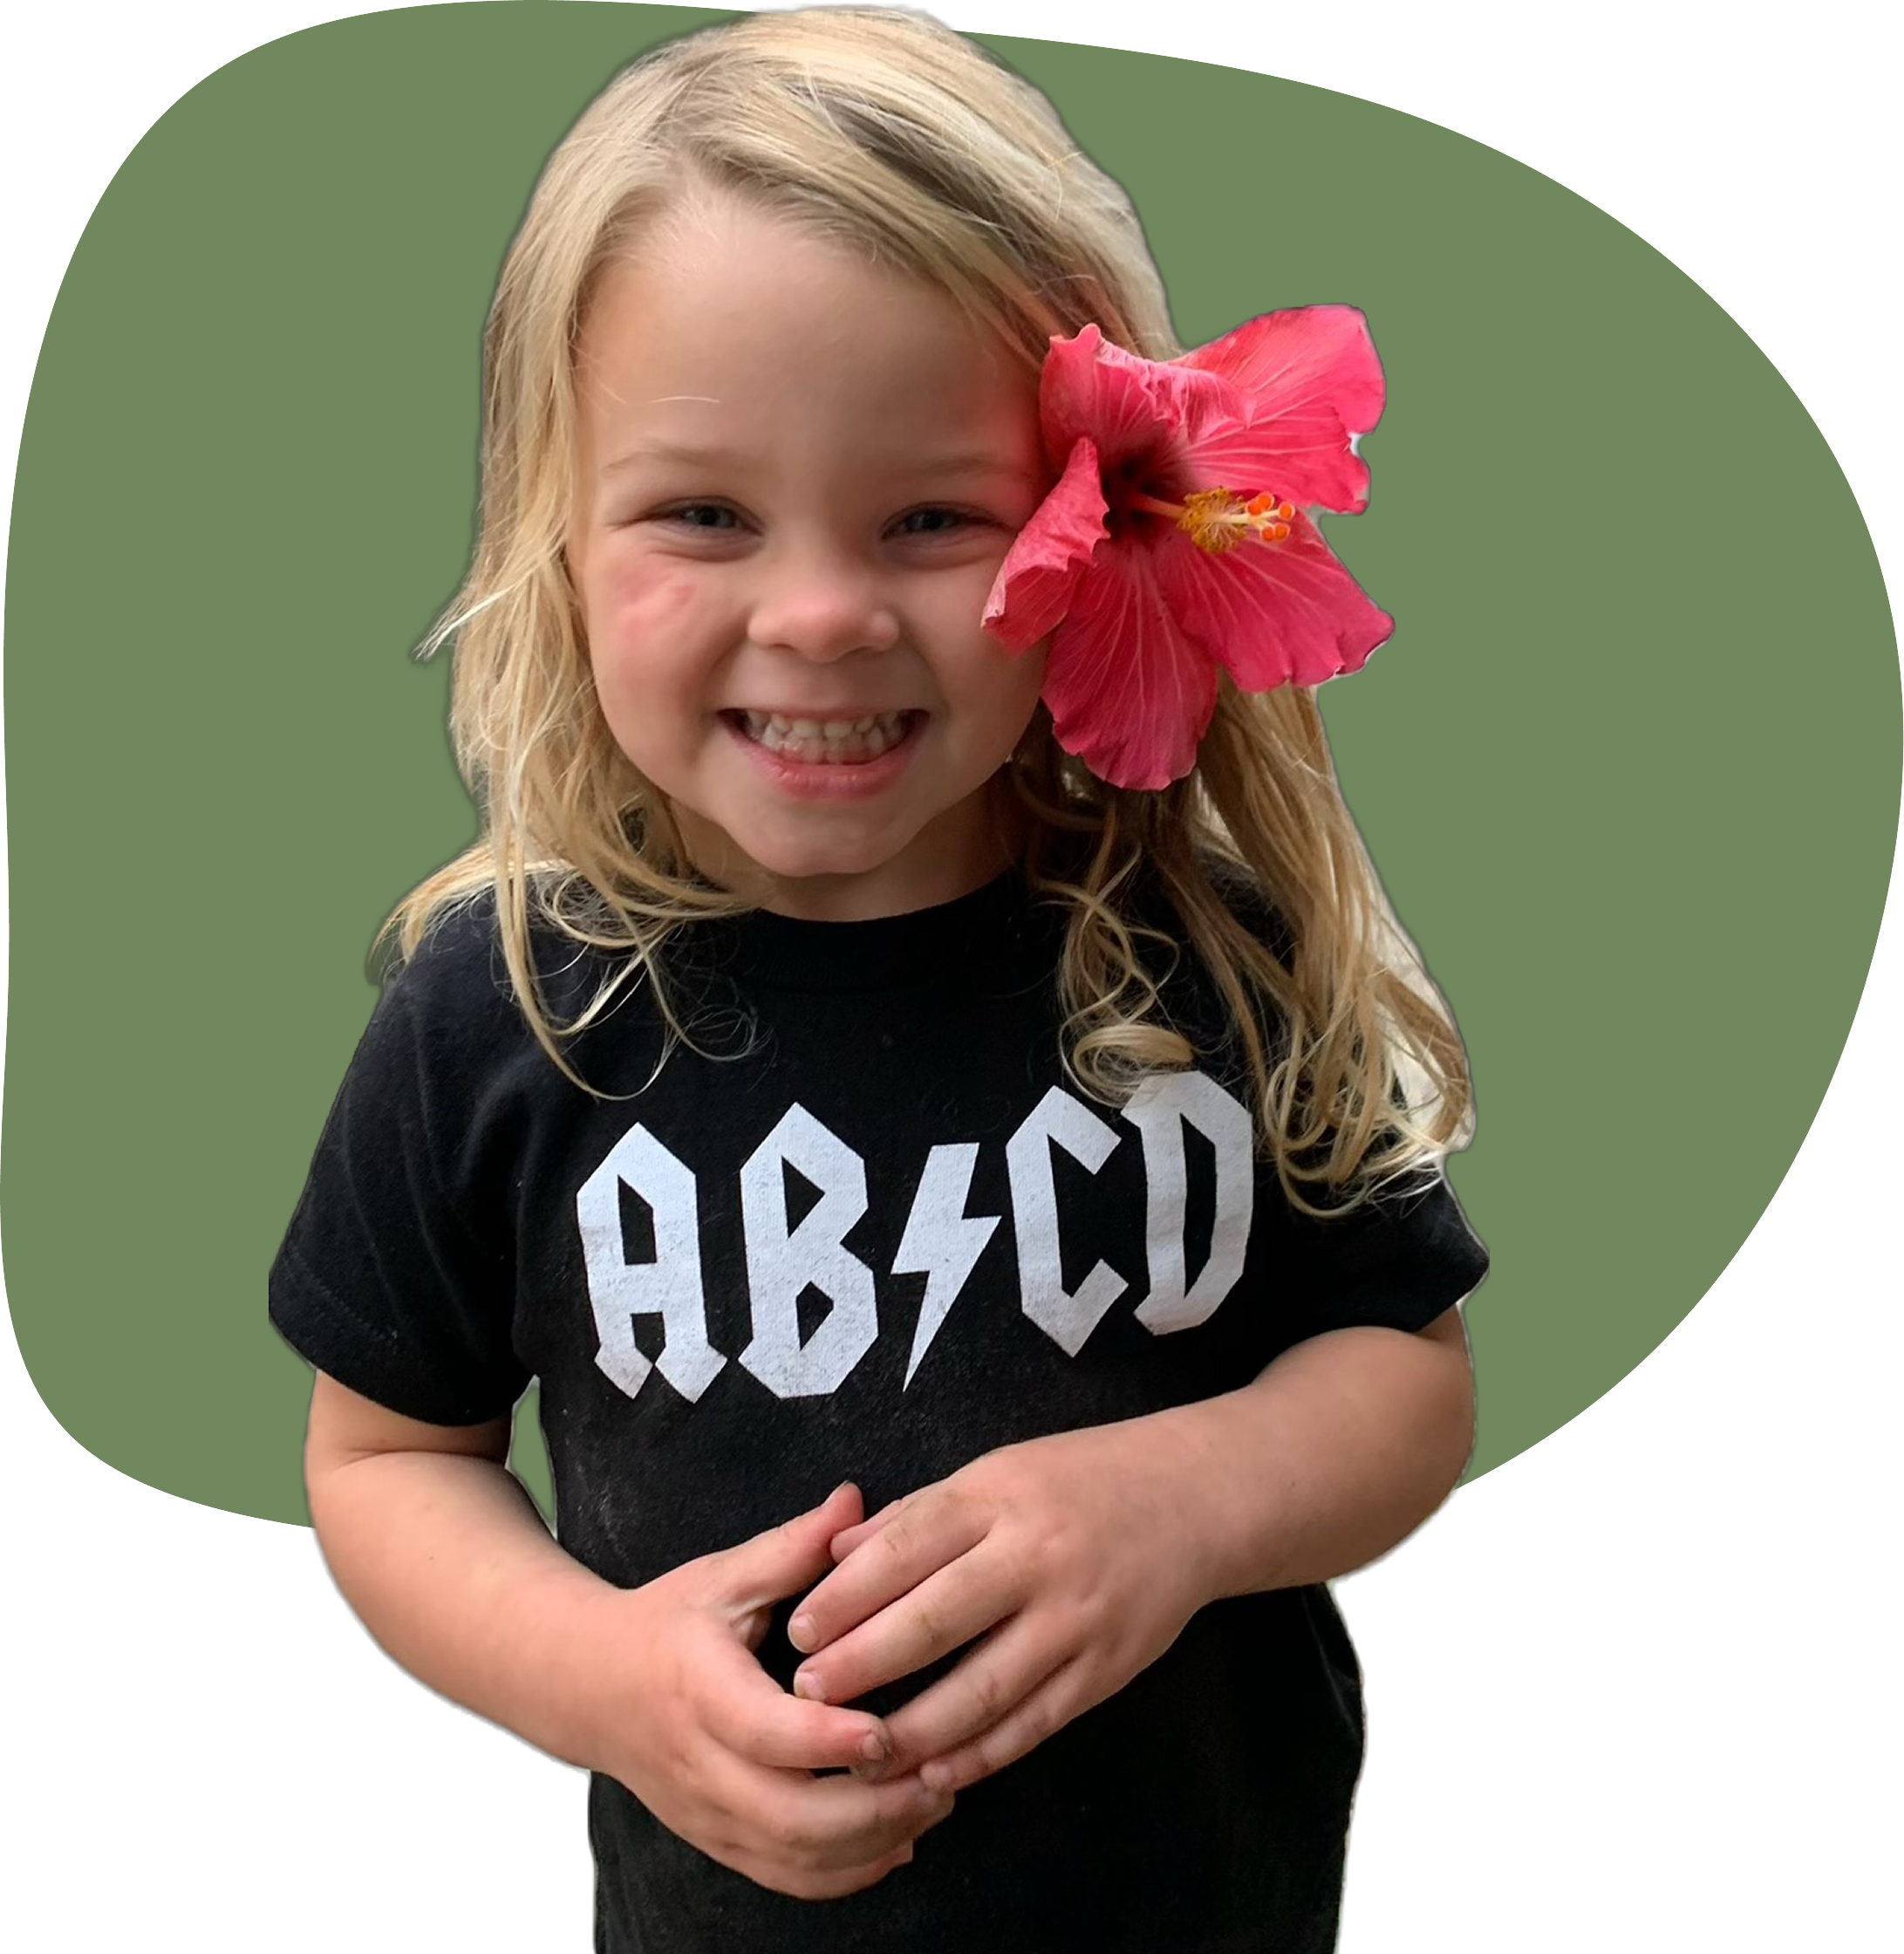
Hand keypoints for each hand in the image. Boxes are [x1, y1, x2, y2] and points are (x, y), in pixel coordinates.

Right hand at [594, 1483, 957, 1899]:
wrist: (590, 1688)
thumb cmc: (668, 1623)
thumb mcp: (724, 1576)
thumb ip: (793, 1547)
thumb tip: (854, 1499)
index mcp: (699, 1688)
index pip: (763, 1731)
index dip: (828, 1740)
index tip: (888, 1731)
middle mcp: (699, 1764)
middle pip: (787, 1818)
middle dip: (872, 1810)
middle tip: (939, 1776)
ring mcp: (706, 1814)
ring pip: (792, 1859)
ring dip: (871, 1843)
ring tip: (934, 1800)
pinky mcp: (718, 1842)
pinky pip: (785, 1877)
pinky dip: (845, 1874)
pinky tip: (899, 1843)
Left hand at [784, 1421, 1217, 1794]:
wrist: (1195, 1500)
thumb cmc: (1079, 1482)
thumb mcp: (998, 1471)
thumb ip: (920, 1516)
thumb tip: (836, 1557)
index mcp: (999, 1497)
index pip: (904, 1550)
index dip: (843, 1597)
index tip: (796, 1633)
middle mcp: (1036, 1557)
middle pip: (932, 1622)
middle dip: (861, 1666)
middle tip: (806, 1695)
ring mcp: (1076, 1619)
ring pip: (980, 1689)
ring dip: (912, 1730)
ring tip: (858, 1751)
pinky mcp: (1106, 1670)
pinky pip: (1032, 1723)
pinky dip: (980, 1754)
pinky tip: (936, 1771)